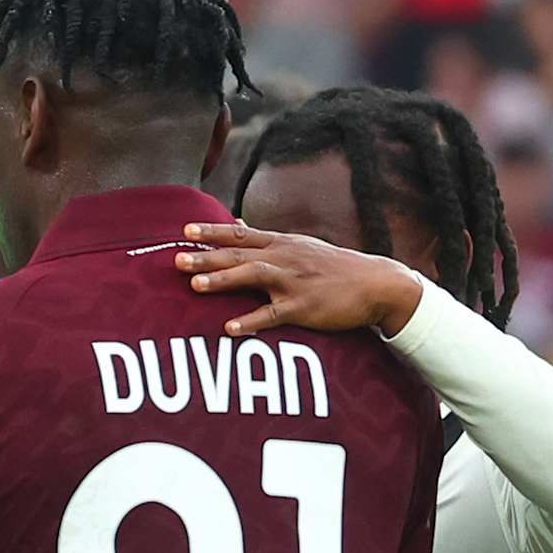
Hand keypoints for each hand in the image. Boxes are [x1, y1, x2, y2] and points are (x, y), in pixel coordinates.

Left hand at [174, 222, 424, 336]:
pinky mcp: (304, 308)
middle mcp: (284, 258)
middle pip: (239, 254)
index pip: (241, 233)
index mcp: (282, 244)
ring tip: (194, 286)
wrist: (377, 284)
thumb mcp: (301, 246)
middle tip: (176, 260)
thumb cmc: (334, 268)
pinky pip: (272, 315)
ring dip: (222, 281)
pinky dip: (250, 321)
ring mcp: (294, 282)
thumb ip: (268, 240)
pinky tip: (229, 328)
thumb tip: (239, 224)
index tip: (185, 230)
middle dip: (206, 256)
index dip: (213, 232)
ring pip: (253, 277)